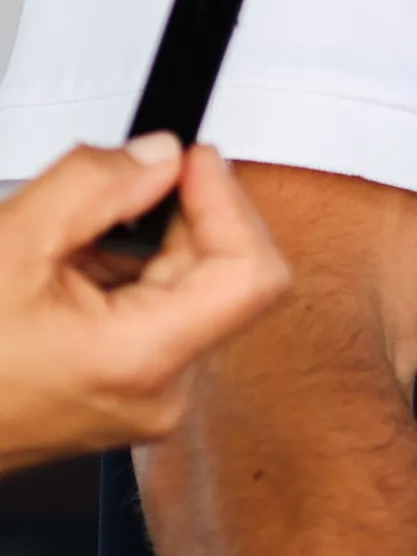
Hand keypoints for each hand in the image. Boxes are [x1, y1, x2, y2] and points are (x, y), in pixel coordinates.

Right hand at [0, 136, 290, 472]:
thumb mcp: (9, 246)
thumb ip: (94, 185)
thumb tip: (158, 156)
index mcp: (142, 361)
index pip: (253, 272)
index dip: (228, 201)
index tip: (192, 162)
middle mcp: (159, 392)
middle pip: (221, 274)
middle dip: (175, 217)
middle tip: (116, 186)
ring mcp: (144, 399)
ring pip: (185, 291)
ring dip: (142, 246)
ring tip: (68, 244)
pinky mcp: (124, 394)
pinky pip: (153, 316)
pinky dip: (122, 278)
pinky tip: (64, 275)